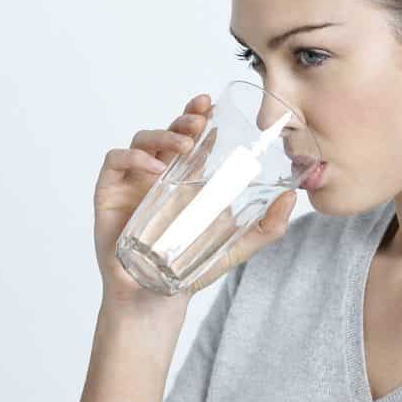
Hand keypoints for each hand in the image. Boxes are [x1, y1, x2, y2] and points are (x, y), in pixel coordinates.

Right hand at [93, 91, 298, 308]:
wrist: (155, 297)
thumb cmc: (190, 268)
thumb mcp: (237, 246)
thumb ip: (268, 227)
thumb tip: (291, 198)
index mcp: (186, 177)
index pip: (192, 136)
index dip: (200, 115)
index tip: (212, 104)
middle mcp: (159, 173)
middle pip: (168, 131)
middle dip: (183, 119)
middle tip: (200, 120)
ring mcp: (133, 181)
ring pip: (142, 140)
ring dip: (163, 134)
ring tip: (184, 144)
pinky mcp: (109, 192)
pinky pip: (115, 161)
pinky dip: (133, 157)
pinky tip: (154, 168)